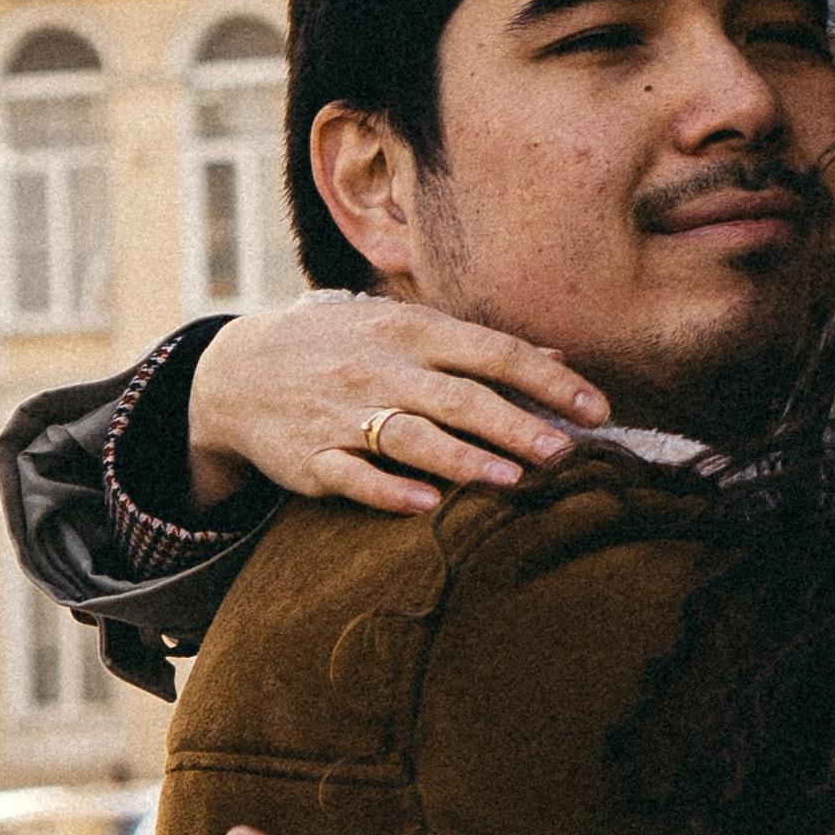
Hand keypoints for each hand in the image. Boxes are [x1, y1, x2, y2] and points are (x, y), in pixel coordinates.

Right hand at [189, 299, 610, 517]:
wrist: (237, 370)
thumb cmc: (347, 347)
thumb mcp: (408, 329)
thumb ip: (481, 347)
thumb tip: (560, 357)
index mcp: (414, 331)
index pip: (494, 352)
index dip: (547, 379)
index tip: (597, 409)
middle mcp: (382, 369)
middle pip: (460, 398)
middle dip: (515, 424)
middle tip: (566, 452)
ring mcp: (344, 414)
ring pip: (410, 436)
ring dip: (462, 459)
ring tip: (512, 479)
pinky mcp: (311, 457)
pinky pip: (352, 476)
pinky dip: (388, 490)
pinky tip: (426, 505)